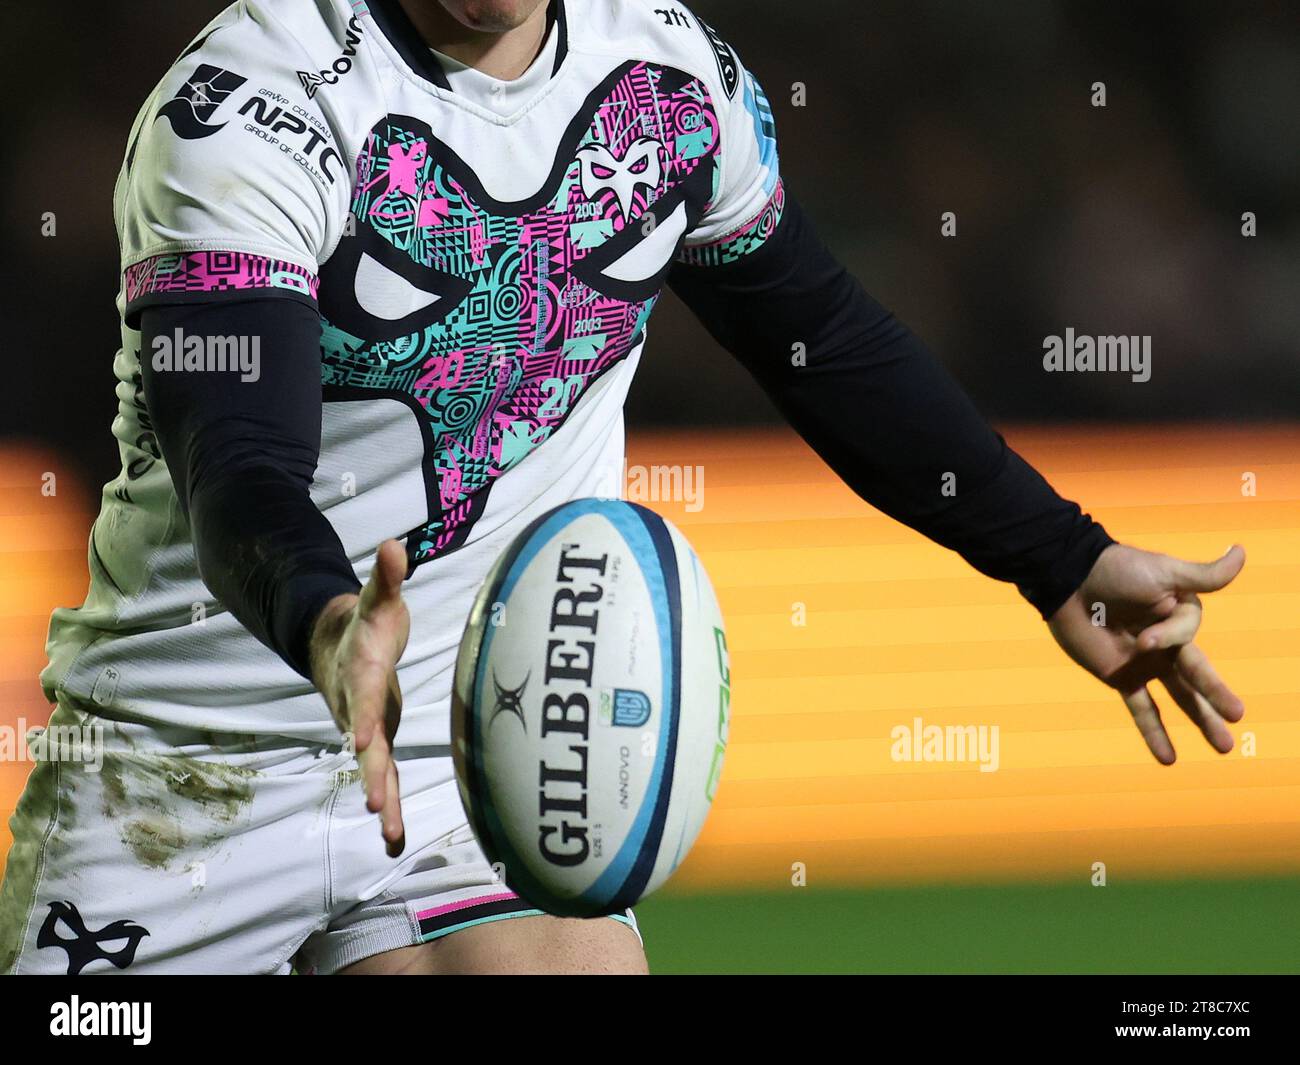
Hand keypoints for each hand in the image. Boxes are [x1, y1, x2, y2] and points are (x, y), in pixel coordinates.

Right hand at [310, 539, 410, 854]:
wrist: (338, 647)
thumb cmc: (368, 623)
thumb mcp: (380, 599)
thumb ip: (387, 577)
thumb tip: (393, 546)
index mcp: (361, 675)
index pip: (362, 696)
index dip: (363, 716)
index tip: (360, 740)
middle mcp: (360, 709)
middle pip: (366, 744)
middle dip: (373, 772)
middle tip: (377, 801)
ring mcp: (369, 729)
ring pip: (375, 770)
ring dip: (384, 801)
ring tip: (390, 835)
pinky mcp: (380, 743)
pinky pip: (386, 778)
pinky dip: (390, 810)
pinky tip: (394, 843)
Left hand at [1047, 543, 1245, 763]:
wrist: (1067, 580)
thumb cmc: (1115, 569)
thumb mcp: (1162, 571)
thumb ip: (1203, 576)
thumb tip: (1242, 552)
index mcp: (1181, 616)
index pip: (1189, 634)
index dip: (1170, 637)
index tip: (1148, 635)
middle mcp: (1167, 643)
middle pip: (1198, 675)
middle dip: (1218, 697)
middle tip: (1238, 718)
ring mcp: (1145, 662)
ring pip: (1180, 698)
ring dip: (1201, 721)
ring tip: (1224, 748)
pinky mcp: (1121, 676)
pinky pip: (1142, 709)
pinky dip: (1154, 733)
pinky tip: (1168, 759)